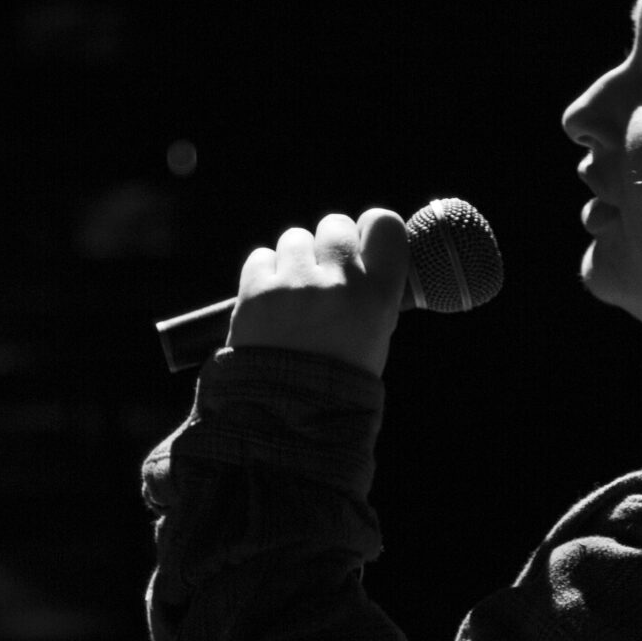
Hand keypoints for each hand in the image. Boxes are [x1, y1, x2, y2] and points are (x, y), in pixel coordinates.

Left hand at [227, 207, 409, 375]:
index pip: (384, 224)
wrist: (289, 416)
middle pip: (335, 224)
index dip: (370, 228)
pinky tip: (270, 303)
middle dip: (327, 245)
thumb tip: (359, 253)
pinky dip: (264, 274)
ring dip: (293, 260)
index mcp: (379, 296)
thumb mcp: (375, 335)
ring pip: (295, 238)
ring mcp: (296, 284)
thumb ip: (371, 290)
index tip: (361, 242)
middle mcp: (340, 283)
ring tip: (293, 298)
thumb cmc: (337, 379)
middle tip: (321, 275)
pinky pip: (261, 256)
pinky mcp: (257, 291)